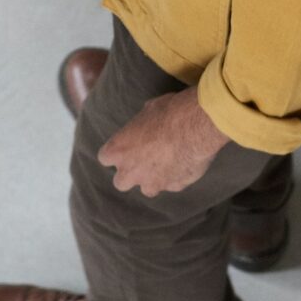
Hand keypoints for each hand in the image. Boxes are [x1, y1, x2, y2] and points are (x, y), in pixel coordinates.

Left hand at [97, 87, 228, 196]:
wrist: (195, 127)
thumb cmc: (168, 112)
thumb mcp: (148, 111)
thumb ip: (141, 127)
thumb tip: (145, 127)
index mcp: (118, 149)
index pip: (105, 158)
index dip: (114, 153)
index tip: (123, 147)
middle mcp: (131, 171)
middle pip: (121, 182)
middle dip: (129, 174)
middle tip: (141, 161)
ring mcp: (153, 183)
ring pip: (147, 189)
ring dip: (152, 179)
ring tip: (164, 164)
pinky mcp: (174, 188)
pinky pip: (171, 185)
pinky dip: (174, 178)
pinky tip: (183, 163)